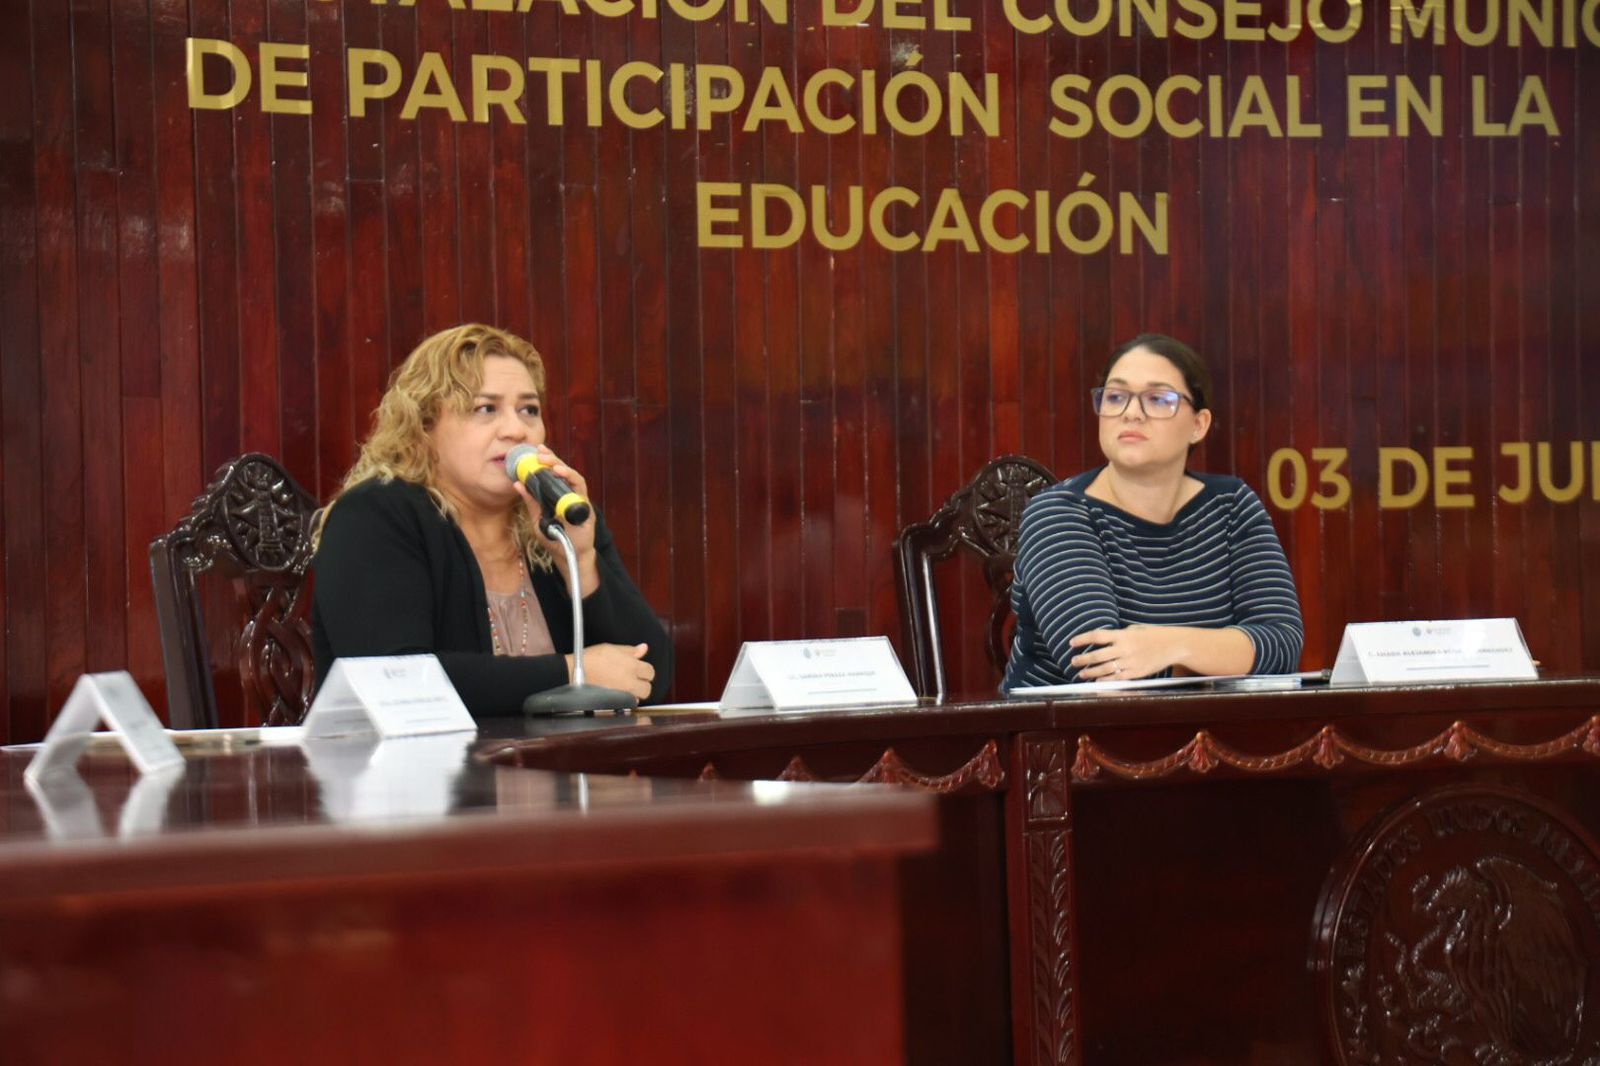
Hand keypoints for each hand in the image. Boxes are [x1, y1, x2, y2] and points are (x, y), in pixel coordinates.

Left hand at [517, 446, 598, 588]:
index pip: (553, 473)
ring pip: (573, 477)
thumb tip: (517, 484)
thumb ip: (531, 502)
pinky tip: (560, 473)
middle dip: (552, 459)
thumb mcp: (537, 518)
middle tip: (540, 452)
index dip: (546, 460)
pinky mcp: (585, 507)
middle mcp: (570, 494)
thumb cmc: (555, 538)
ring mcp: (579, 500)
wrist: (568, 556)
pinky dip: (571, 479)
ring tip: (549, 462)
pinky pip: (580, 489)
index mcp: (558, 495)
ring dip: (561, 467)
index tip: (535, 451)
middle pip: (563, 471)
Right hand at [571, 643, 654, 700]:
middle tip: (632, 680)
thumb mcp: (611, 648)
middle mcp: (629, 682)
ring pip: (637, 699)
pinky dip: (624, 702)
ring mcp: (621, 695)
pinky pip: (625, 706)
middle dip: (642, 685)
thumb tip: (644, 648)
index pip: (650, 672)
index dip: (645, 671)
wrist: (571, 674)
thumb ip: (630, 650)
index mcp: (631, 666)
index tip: (639, 670)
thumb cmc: (589, 659)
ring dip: (633, 694)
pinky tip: (616, 694)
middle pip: (647, 689)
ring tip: (622, 688)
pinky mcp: (613, 704)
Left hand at [1068, 625, 1184, 680]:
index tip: (1072, 643)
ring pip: (1105, 669)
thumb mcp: (1136, 629)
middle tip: (1073, 662)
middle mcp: (1125, 649)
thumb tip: (1104, 641)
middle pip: (1098, 655)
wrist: (1174, 645)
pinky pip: (1117, 678)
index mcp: (1123, 635)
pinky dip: (1106, 680)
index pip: (1097, 636)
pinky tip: (1097, 680)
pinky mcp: (1137, 673)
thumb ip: (1120, 635)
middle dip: (1083, 659)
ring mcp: (1131, 662)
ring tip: (1082, 673)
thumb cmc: (1154, 635)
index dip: (1082, 639)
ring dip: (1091, 672)